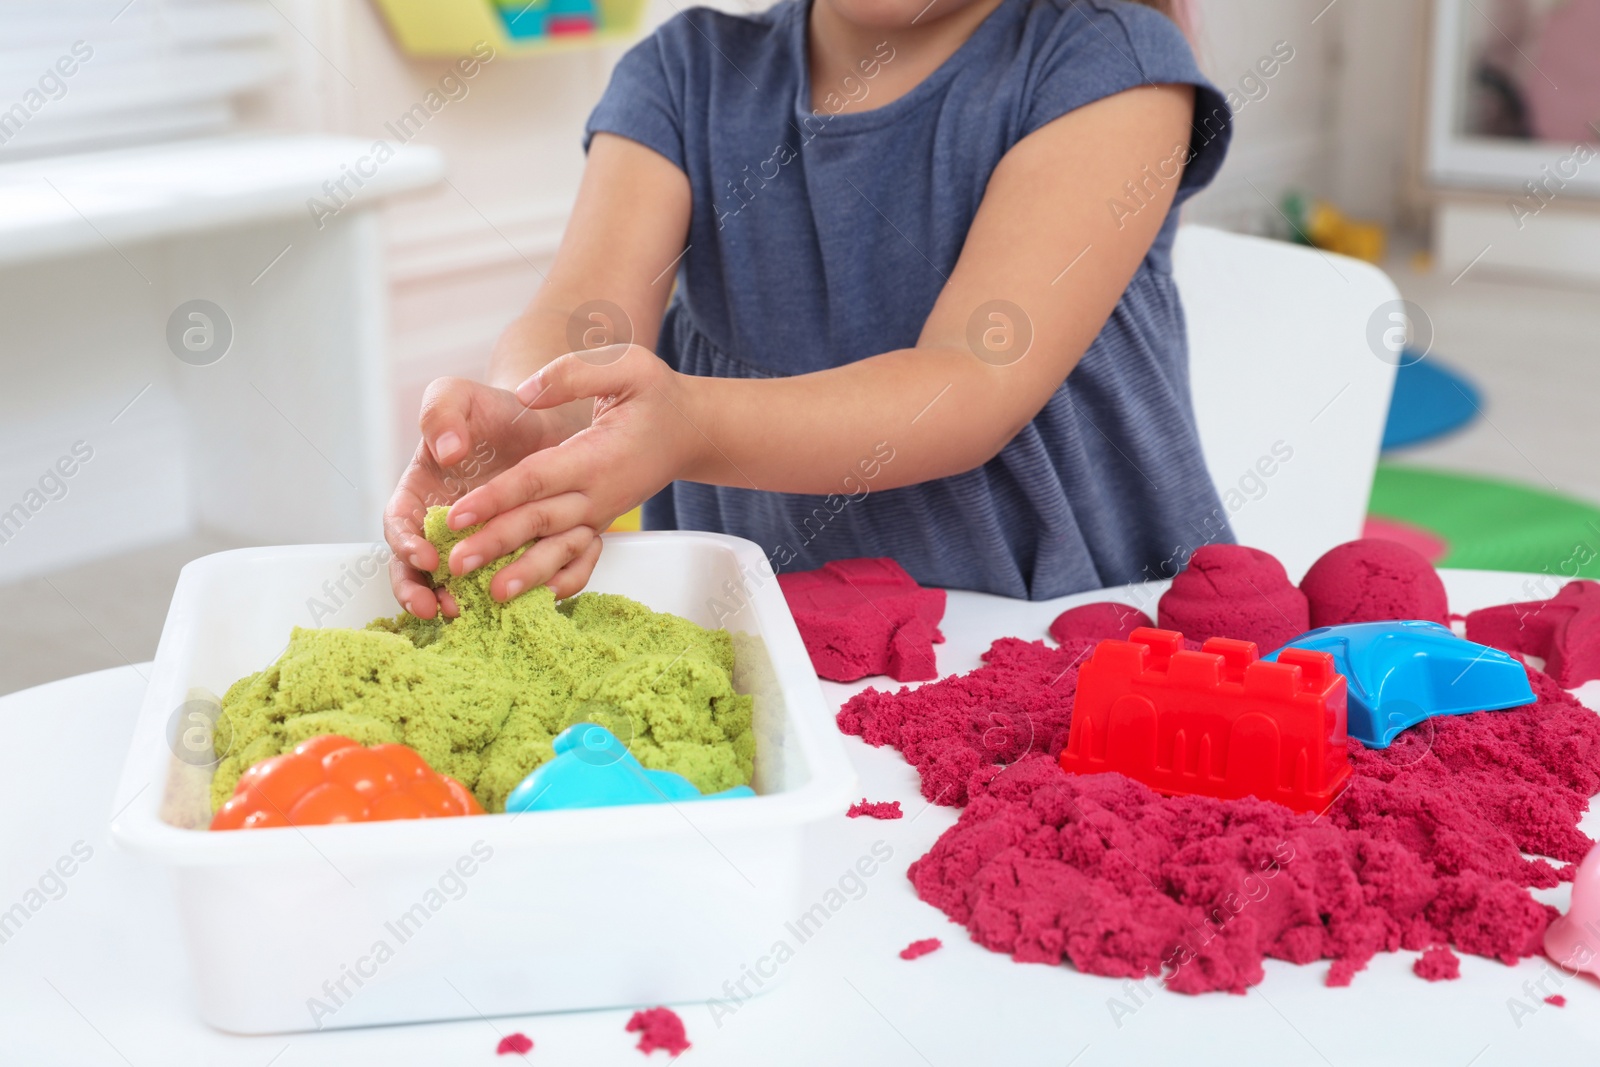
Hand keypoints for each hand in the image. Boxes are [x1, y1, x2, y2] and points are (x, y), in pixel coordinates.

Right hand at [383, 377, 582, 618]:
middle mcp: (442, 526)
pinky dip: (507, 593)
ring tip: (469, 613)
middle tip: (437, 608)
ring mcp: (474, 543)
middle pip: (416, 569)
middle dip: (420, 592)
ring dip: (458, 601)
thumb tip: (447, 452)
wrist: (542, 422)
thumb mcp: (458, 396)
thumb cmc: (492, 409)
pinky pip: (503, 579)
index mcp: (419, 494)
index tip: (427, 557)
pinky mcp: (510, 553)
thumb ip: (440, 414)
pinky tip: (518, 601)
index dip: (405, 546)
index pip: (399, 527)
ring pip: (457, 583)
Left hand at [443, 345, 705, 599]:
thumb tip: (524, 393)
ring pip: (557, 548)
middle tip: (455, 565)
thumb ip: (573, 374)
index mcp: (596, 456)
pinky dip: (559, 580)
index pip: (536, 478)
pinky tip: (533, 600)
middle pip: (539, 521)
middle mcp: (598, 493)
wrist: (691, 431)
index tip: (457, 514)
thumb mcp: (626, 365)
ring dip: (524, 572)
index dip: (496, 497)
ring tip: (490, 595)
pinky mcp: (599, 523)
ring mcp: (599, 514)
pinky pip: (579, 558)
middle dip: (496, 543)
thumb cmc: (656, 395)